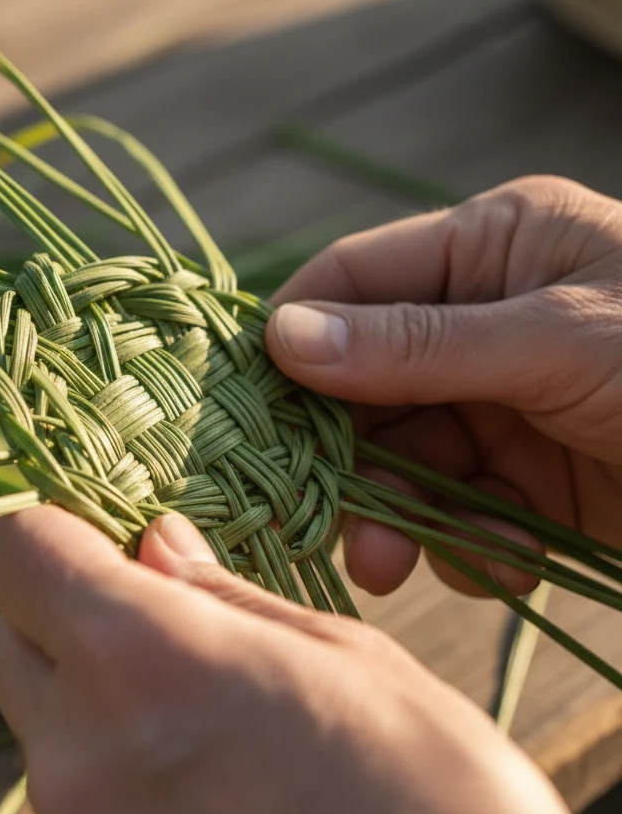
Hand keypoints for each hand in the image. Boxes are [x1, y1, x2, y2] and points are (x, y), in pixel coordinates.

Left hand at [0, 506, 593, 813]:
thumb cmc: (437, 797)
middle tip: (162, 620)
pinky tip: (208, 790)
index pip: (11, 551)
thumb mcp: (342, 658)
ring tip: (204, 719)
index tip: (109, 536)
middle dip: (66, 613)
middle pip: (9, 640)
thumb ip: (221, 597)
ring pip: (40, 724)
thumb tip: (155, 544)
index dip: (55, 530)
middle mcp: (79, 755)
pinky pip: (74, 802)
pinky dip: (116, 773)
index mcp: (139, 660)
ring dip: (93, 698)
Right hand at [267, 175, 621, 595]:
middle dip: (349, 454)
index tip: (254, 409)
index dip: (295, 340)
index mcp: (490, 249)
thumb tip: (283, 336)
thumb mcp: (558, 342)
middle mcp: (483, 319)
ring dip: (399, 511)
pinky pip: (457, 507)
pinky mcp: (530, 476)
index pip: (349, 281)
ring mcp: (504, 400)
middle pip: (363, 382)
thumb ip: (415, 344)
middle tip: (331, 523)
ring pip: (402, 454)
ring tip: (399, 563)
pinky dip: (465, 541)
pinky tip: (505, 558)